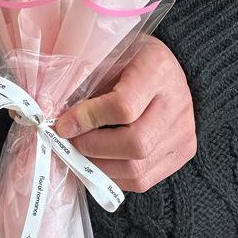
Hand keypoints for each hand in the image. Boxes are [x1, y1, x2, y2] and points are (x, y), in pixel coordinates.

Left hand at [55, 37, 196, 192]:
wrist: (162, 68)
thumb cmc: (124, 59)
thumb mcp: (104, 58)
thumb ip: (83, 86)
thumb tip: (54, 120)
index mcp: (158, 69)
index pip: (123, 107)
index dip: (88, 119)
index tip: (63, 124)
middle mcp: (178, 103)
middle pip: (135, 144)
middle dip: (93, 148)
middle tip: (69, 142)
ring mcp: (184, 132)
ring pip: (138, 170)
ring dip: (100, 167)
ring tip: (80, 153)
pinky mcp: (183, 152)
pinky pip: (144, 180)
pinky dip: (113, 176)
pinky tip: (98, 160)